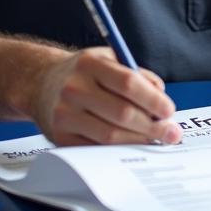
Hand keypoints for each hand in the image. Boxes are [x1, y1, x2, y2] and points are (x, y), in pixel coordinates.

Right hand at [33, 46, 180, 145]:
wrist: (40, 83)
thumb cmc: (84, 72)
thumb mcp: (108, 60)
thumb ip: (137, 75)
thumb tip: (161, 99)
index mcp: (90, 64)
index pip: (128, 83)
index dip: (153, 100)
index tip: (169, 111)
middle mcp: (74, 88)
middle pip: (122, 113)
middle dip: (152, 126)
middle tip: (171, 132)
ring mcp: (64, 114)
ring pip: (110, 135)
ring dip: (138, 140)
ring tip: (156, 140)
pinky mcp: (59, 137)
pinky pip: (95, 149)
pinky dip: (118, 151)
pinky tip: (132, 146)